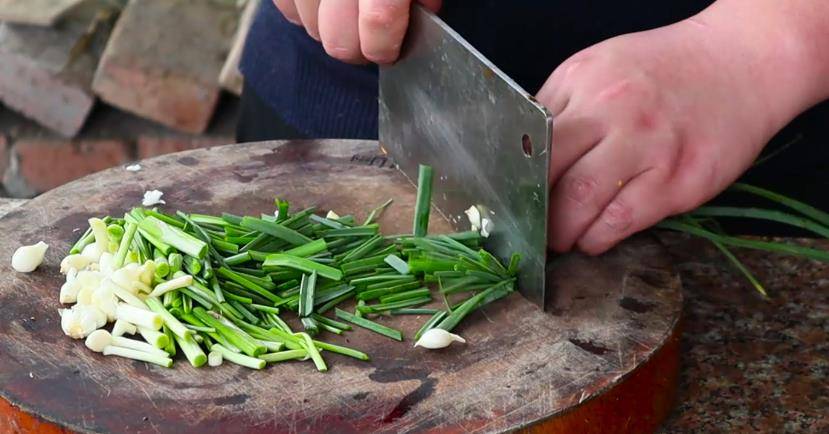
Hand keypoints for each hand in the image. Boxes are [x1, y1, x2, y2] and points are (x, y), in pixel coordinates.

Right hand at [273, 0, 440, 63]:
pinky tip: (323, 4)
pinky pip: (286, 8)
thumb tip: (423, 17)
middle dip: (357, 50)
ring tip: (347, 14)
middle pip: (338, 39)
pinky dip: (303, 13)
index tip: (390, 51)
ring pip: (310, 27)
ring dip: (330, 30)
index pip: (378, 23)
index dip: (385, 47)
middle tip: (371, 40)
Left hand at [538, 11, 812, 254]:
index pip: (529, 141)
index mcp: (584, 82)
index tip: (510, 201)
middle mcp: (614, 112)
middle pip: (551, 177)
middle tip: (532, 230)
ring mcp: (651, 147)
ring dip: (564, 232)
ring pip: (584, 205)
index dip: (515, 179)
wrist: (739, 63)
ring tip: (562, 238)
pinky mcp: (682, 180)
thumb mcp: (597, 70)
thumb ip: (559, 109)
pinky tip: (595, 238)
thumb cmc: (660, 71)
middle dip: (535, 214)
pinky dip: (600, 237)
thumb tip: (520, 157)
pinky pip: (625, 221)